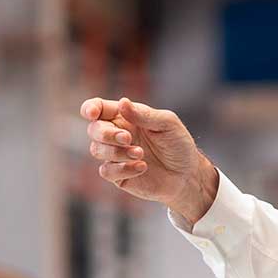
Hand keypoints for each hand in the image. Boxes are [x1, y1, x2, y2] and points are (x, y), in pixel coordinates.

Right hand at [80, 97, 217, 223]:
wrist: (187, 174)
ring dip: (117, 152)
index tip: (93, 113)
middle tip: (128, 138)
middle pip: (94, 129)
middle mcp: (116, 134)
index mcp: (125, 116)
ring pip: (96, 150)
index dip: (90, 108)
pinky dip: (123, 169)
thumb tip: (123, 102)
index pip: (98, 108)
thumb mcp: (167, 124)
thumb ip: (144, 114)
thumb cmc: (178, 144)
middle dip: (106, 133)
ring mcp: (115, 155)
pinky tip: (142, 167)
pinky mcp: (118, 175)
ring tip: (140, 154)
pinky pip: (106, 171)